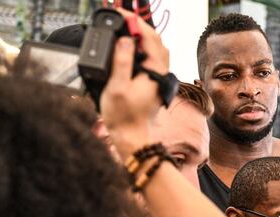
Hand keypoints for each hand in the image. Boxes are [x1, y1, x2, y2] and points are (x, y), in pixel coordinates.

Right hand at [100, 10, 169, 156]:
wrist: (132, 138)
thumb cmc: (124, 117)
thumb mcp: (117, 87)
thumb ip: (121, 61)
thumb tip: (124, 40)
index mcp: (155, 71)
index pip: (150, 37)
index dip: (136, 23)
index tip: (122, 14)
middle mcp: (161, 73)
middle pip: (156, 41)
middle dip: (140, 27)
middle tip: (122, 19)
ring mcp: (159, 78)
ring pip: (156, 50)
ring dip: (142, 37)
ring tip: (125, 30)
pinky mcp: (154, 83)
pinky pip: (152, 59)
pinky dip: (143, 49)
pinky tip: (130, 48)